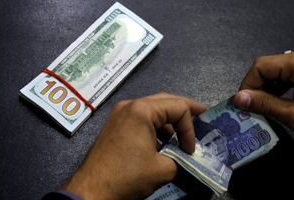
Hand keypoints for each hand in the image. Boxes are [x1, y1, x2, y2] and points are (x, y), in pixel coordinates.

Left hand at [60, 93, 206, 199]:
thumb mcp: (163, 169)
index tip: (191, 149)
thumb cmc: (126, 177)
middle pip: (165, 101)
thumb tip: (187, 158)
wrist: (92, 190)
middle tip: (201, 115)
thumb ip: (182, 159)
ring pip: (153, 110)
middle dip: (184, 111)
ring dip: (169, 122)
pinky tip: (161, 143)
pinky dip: (155, 127)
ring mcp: (120, 114)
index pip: (178, 107)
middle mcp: (130, 105)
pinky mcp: (115, 125)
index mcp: (142, 110)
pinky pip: (141, 119)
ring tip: (181, 137)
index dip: (190, 128)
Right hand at [233, 46, 293, 141]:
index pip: (260, 67)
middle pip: (268, 67)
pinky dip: (280, 87)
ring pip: (278, 71)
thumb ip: (264, 105)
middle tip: (252, 108)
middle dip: (257, 88)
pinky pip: (289, 74)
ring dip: (268, 89)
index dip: (247, 85)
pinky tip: (278, 102)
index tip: (241, 103)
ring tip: (264, 108)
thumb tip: (239, 99)